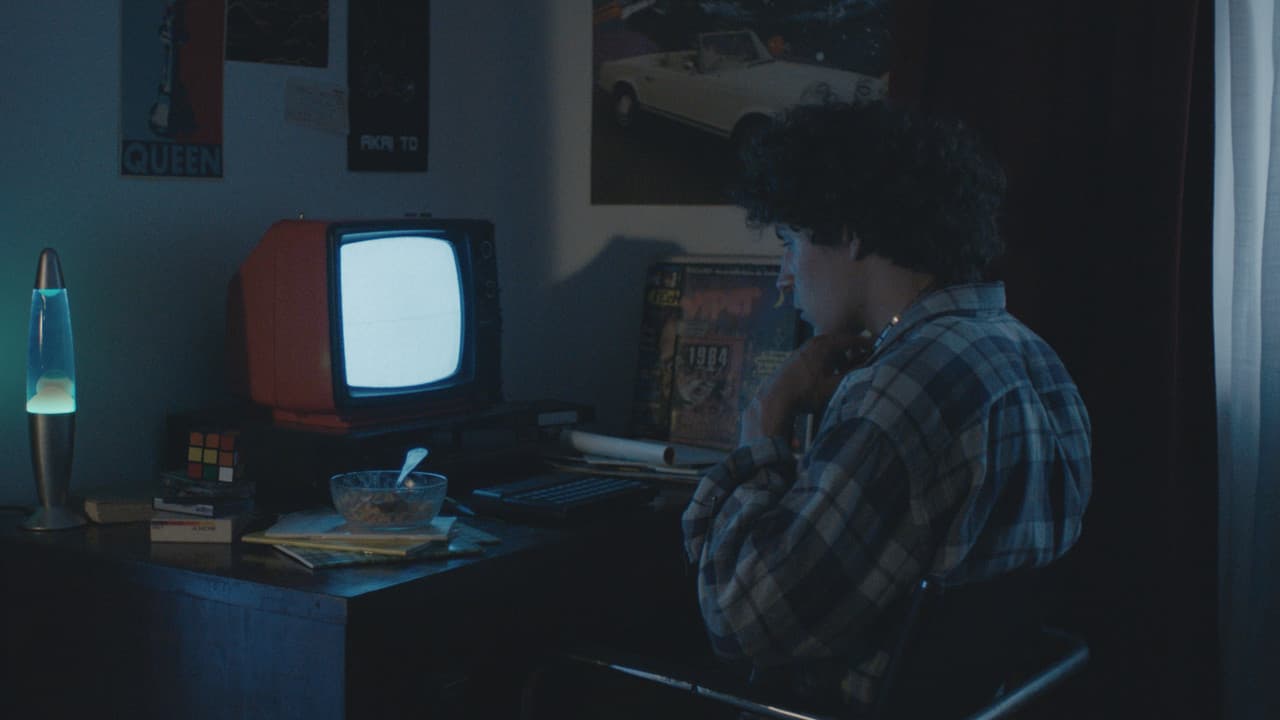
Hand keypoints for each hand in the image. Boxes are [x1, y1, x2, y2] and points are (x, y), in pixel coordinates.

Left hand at [740, 333, 872, 443]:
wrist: (775, 398)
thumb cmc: (806, 392)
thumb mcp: (834, 386)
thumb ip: (854, 375)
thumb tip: (870, 368)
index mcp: (824, 345)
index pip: (850, 339)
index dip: (864, 344)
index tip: (875, 347)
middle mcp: (813, 342)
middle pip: (839, 342)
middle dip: (852, 351)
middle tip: (863, 359)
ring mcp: (803, 349)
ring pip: (827, 349)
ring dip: (839, 357)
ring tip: (846, 371)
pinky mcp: (796, 358)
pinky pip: (818, 354)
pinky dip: (827, 360)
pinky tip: (828, 375)